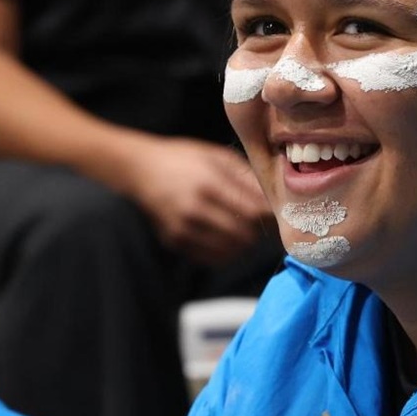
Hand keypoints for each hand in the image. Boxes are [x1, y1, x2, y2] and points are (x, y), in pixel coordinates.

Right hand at [117, 137, 268, 264]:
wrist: (140, 170)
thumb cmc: (185, 158)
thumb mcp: (217, 156)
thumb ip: (247, 177)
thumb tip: (275, 199)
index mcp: (209, 183)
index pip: (254, 212)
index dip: (270, 216)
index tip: (275, 212)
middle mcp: (195, 209)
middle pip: (245, 235)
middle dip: (257, 230)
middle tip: (257, 221)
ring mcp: (183, 229)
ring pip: (231, 250)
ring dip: (243, 242)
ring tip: (241, 227)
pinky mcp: (175, 242)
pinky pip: (213, 258)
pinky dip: (226, 251)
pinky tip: (224, 236)